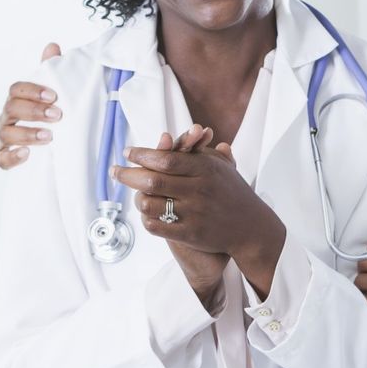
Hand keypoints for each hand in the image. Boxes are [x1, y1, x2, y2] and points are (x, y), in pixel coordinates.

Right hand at [0, 42, 61, 169]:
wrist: (52, 144)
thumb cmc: (50, 113)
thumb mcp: (54, 93)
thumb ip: (51, 71)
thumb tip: (52, 46)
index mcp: (18, 98)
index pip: (16, 89)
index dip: (33, 91)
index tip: (54, 95)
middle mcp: (8, 116)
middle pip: (12, 109)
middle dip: (34, 111)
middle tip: (58, 115)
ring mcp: (5, 137)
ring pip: (6, 134)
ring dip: (27, 134)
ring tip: (49, 137)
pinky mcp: (5, 157)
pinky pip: (1, 159)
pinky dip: (11, 157)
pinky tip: (26, 154)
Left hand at [116, 138, 284, 298]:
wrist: (252, 227)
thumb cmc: (233, 192)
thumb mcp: (222, 167)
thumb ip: (200, 150)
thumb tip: (180, 133)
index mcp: (205, 169)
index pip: (165, 158)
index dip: (142, 154)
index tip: (128, 152)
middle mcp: (199, 189)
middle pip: (152, 179)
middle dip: (127, 174)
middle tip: (115, 170)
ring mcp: (194, 213)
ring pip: (150, 203)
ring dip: (137, 198)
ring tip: (135, 193)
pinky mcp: (191, 234)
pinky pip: (156, 226)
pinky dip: (146, 218)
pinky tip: (146, 213)